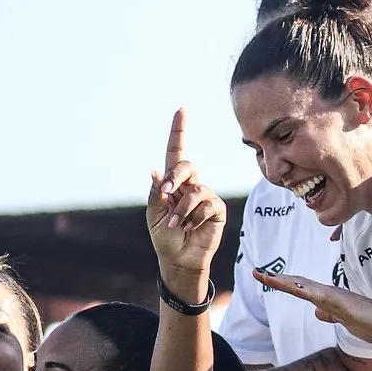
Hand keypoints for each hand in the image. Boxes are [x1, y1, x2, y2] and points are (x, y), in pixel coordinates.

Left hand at [147, 109, 225, 281]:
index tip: (181, 110)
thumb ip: (156, 194)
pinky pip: (207, 204)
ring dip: (182, 209)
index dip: (179, 131)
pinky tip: (191, 228)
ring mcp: (205, 196)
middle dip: (175, 176)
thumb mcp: (155, 215)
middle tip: (166, 194)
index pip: (175, 152)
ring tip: (177, 224)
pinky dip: (194, 217)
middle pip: (187, 164)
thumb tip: (156, 172)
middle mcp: (190, 185)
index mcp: (172, 183)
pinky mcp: (216, 210)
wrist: (179, 259)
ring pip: (195, 190)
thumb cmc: (165, 237)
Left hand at [253, 270, 371, 345]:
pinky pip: (321, 296)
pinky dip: (306, 290)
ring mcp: (336, 298)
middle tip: (256, 272)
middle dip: (277, 280)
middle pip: (298, 284)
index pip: (301, 289)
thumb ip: (332, 314)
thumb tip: (317, 311)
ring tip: (266, 276)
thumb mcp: (346, 321)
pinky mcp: (344, 303)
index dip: (283, 284)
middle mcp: (329, 295)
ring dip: (285, 282)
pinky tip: (294, 287)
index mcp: (329, 300)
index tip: (264, 278)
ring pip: (305, 287)